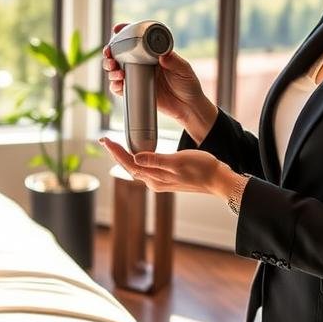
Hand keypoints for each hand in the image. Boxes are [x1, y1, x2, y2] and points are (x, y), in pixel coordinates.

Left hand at [98, 136, 226, 194]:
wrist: (218, 179)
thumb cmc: (201, 169)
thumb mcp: (178, 161)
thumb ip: (156, 160)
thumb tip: (135, 158)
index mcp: (155, 178)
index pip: (129, 163)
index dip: (116, 152)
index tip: (106, 140)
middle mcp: (154, 181)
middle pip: (129, 166)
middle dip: (116, 153)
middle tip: (104, 140)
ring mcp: (160, 181)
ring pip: (136, 168)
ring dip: (124, 156)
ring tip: (114, 145)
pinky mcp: (166, 178)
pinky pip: (145, 169)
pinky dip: (136, 159)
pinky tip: (135, 154)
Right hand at [102, 23, 216, 138]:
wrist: (187, 106)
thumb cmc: (188, 84)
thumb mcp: (183, 70)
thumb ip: (174, 61)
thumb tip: (163, 55)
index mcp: (152, 54)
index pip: (135, 40)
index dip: (123, 33)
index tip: (116, 30)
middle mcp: (142, 64)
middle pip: (119, 54)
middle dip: (110, 53)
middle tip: (109, 55)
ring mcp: (137, 78)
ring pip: (116, 70)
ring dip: (110, 70)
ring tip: (116, 72)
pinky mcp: (135, 91)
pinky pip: (120, 88)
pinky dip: (114, 86)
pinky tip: (117, 84)